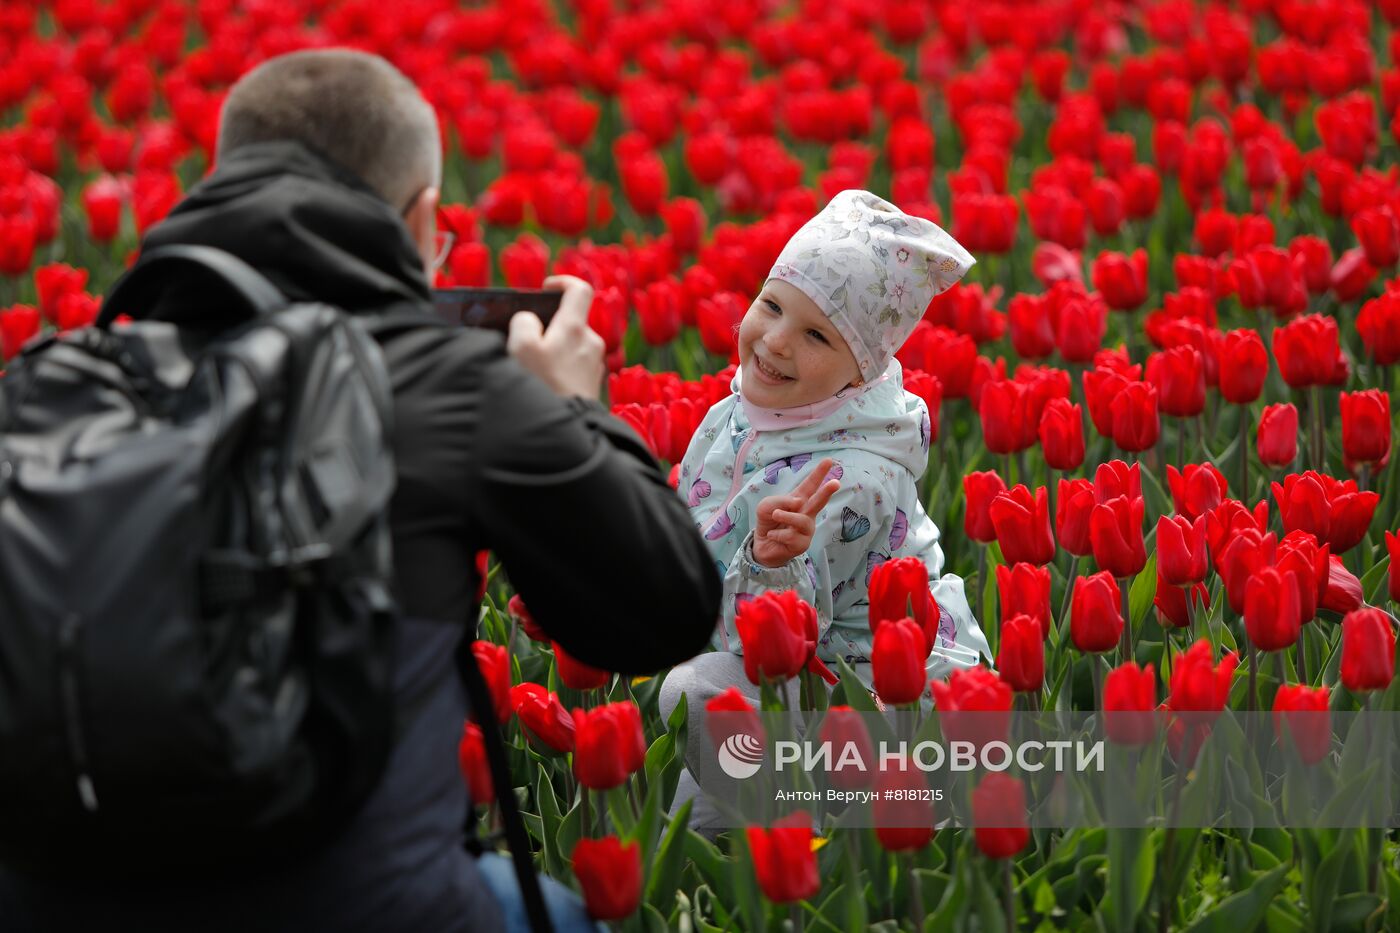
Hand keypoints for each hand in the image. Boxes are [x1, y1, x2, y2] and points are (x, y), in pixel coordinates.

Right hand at [506, 274, 605, 399]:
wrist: (566, 434)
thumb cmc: (542, 388)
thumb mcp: (521, 348)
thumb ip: (523, 323)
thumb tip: (529, 321)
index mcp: (575, 328)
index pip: (579, 289)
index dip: (562, 282)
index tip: (546, 288)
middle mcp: (591, 343)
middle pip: (571, 321)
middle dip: (549, 326)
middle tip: (525, 342)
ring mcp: (594, 366)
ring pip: (572, 346)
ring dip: (553, 351)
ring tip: (532, 369)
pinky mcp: (592, 385)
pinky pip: (575, 367)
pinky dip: (560, 369)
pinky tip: (544, 385)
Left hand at [752, 458, 839, 568]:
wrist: (763, 545)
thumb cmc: (768, 522)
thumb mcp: (766, 506)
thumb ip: (780, 501)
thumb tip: (798, 503)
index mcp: (799, 499)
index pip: (810, 484)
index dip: (819, 473)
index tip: (829, 460)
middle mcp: (806, 513)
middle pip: (818, 501)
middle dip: (826, 492)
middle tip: (835, 483)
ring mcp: (806, 530)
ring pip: (803, 521)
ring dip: (787, 516)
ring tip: (775, 515)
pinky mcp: (802, 544)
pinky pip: (791, 536)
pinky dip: (777, 534)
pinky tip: (772, 535)